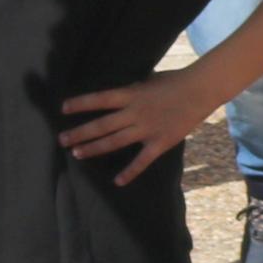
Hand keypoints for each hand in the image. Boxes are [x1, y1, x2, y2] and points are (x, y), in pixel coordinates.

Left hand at [61, 73, 221, 186]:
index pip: (101, 99)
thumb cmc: (175, 81)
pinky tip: (117, 181)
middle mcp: (135, 113)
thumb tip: (116, 97)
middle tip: (61, 140)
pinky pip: (142, 160)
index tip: (63, 108)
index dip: (81, 104)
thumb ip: (132, 91)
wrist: (201, 90)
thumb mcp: (148, 81)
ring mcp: (147, 129)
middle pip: (102, 125)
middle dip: (80, 133)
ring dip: (94, 148)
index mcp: (132, 95)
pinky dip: (130, 172)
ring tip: (76, 153)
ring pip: (115, 141)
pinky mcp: (159, 142)